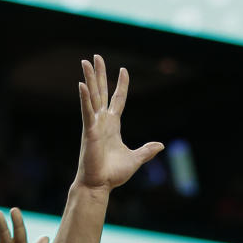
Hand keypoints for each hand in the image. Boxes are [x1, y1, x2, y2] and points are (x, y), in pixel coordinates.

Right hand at [76, 55, 163, 192]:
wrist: (99, 185)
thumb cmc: (113, 174)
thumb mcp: (135, 159)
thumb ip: (147, 151)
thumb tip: (161, 145)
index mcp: (113, 126)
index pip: (117, 100)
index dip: (121, 85)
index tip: (124, 70)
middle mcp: (102, 121)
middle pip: (101, 92)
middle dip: (100, 74)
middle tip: (96, 56)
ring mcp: (94, 125)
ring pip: (92, 96)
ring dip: (89, 78)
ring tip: (86, 61)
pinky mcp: (89, 131)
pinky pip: (86, 111)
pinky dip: (84, 98)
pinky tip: (81, 84)